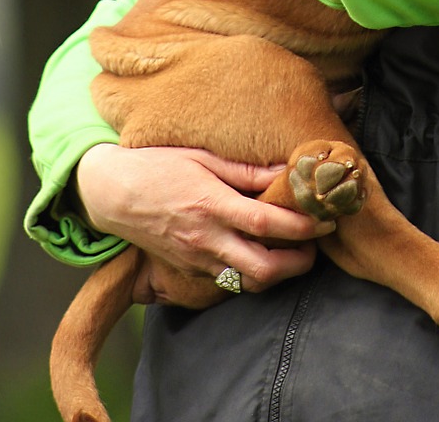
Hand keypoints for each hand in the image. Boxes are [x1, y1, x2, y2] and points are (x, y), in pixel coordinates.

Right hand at [75, 144, 334, 301]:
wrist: (112, 192)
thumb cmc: (158, 165)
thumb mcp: (202, 156)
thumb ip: (245, 170)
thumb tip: (285, 171)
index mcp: (211, 205)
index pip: (267, 224)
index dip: (302, 227)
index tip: (326, 220)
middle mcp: (205, 238)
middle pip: (263, 267)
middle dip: (298, 263)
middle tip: (316, 246)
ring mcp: (195, 259)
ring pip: (247, 283)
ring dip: (277, 274)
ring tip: (295, 254)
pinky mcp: (187, 271)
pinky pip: (227, 282)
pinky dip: (251, 276)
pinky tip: (261, 257)